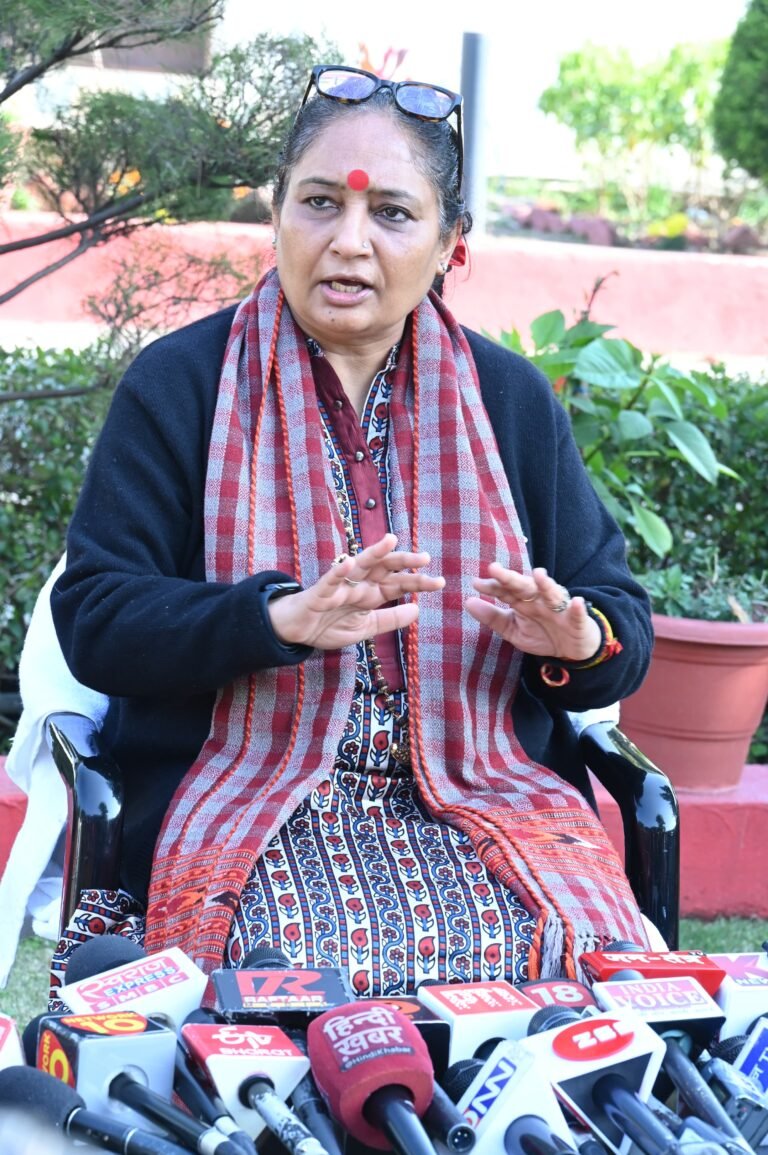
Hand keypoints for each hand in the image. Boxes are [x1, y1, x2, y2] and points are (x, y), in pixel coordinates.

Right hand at [268, 533, 444, 650]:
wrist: (297, 632)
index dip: (418, 582)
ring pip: (361, 564)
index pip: (398, 584)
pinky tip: (350, 562)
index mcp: (371, 593)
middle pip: (385, 568)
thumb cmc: (330, 625)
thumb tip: (418, 611)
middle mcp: (359, 584)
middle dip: (404, 562)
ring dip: (375, 552)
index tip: (439, 582)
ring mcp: (340, 585)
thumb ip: (390, 620)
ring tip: (391, 540)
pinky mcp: (320, 591)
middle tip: (425, 558)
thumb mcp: (366, 628)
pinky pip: (330, 579)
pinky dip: (339, 571)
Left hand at [466, 564, 600, 659]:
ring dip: (546, 584)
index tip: (475, 583)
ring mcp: (559, 608)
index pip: (505, 590)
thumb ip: (492, 617)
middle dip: (510, 578)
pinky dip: (578, 608)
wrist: (571, 651)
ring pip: (552, 593)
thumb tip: (467, 602)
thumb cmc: (541, 634)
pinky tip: (576, 602)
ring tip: (538, 574)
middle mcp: (540, 599)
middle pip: (524, 586)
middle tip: (494, 568)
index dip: (492, 586)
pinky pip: (578, 613)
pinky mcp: (577, 620)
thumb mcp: (513, 630)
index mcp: (523, 601)